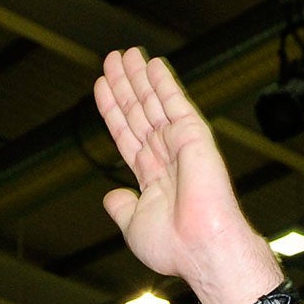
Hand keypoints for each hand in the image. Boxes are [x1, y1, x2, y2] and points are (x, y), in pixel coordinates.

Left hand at [93, 49, 303, 303]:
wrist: (201, 249)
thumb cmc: (173, 247)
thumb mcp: (134, 226)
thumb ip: (122, 207)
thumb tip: (110, 196)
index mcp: (152, 177)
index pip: (127, 135)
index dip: (113, 110)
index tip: (102, 86)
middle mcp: (165, 157)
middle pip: (138, 112)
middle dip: (124, 86)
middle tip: (111, 58)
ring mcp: (180, 145)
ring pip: (152, 103)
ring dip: (137, 77)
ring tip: (123, 53)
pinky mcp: (194, 137)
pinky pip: (175, 103)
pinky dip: (163, 83)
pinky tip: (152, 64)